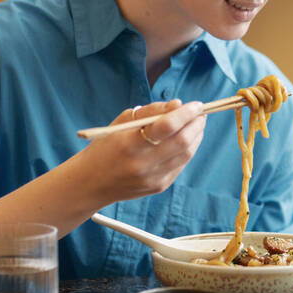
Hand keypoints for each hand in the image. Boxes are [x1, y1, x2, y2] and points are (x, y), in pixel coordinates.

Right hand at [77, 100, 206, 203]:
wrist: (91, 183)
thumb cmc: (105, 147)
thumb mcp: (122, 122)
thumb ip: (151, 111)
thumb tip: (178, 105)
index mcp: (130, 143)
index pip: (167, 126)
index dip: (186, 114)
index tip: (197, 105)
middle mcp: (143, 163)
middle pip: (182, 142)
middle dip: (197, 124)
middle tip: (201, 113)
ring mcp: (153, 178)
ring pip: (187, 154)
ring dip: (197, 136)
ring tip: (197, 123)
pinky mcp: (159, 186)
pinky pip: (181, 164)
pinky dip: (189, 149)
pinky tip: (188, 139)